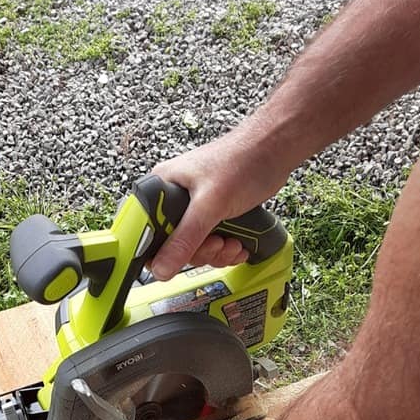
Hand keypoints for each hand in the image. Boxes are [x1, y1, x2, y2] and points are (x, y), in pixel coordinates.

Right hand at [150, 126, 289, 279]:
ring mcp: (194, 209)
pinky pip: (210, 245)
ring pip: (193, 248)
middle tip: (215, 243)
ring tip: (231, 242)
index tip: (174, 260)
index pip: (144, 230)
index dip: (157, 251)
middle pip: (171, 246)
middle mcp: (174, 200)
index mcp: (162, 188)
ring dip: (216, 253)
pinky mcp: (212, 216)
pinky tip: (237, 243)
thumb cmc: (243, 160)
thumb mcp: (210, 205)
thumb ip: (185, 239)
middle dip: (199, 251)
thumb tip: (162, 268)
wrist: (276, 150)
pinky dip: (225, 250)